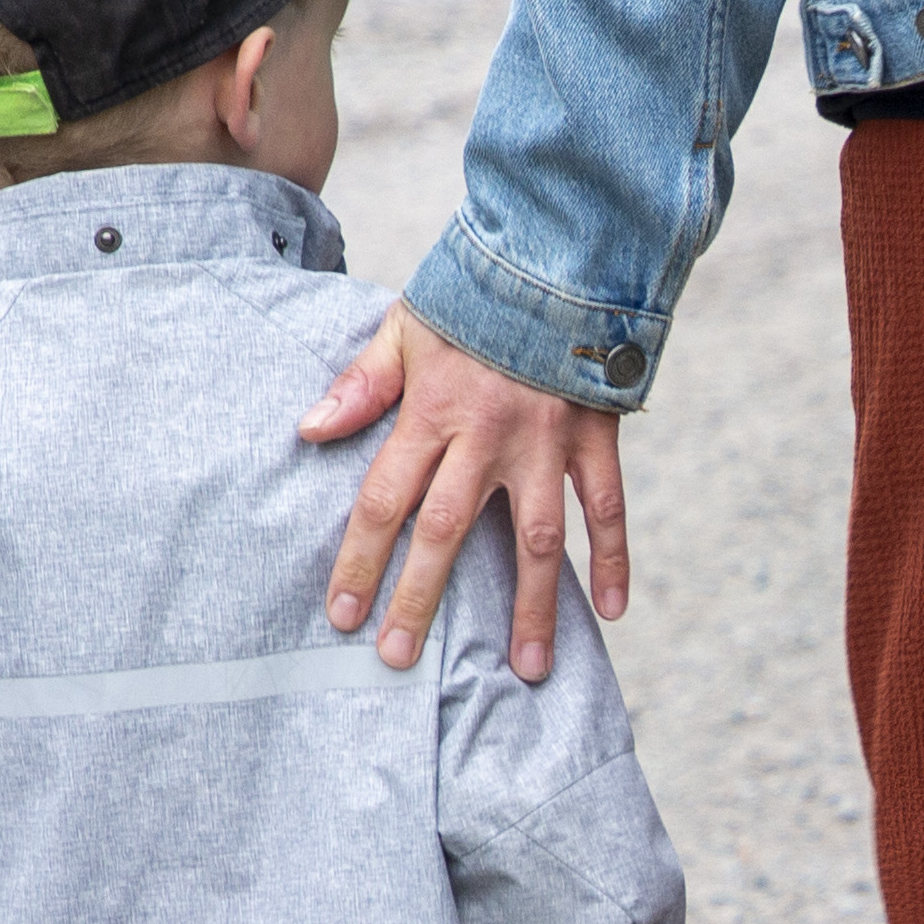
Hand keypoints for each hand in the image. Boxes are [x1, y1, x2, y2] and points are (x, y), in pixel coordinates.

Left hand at [300, 302, 633, 682]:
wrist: (559, 253)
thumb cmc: (475, 296)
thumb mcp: (405, 328)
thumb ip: (361, 385)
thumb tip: (309, 431)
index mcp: (432, 412)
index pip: (385, 500)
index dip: (361, 560)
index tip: (344, 615)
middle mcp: (487, 436)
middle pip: (447, 530)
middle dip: (421, 597)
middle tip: (400, 658)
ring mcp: (546, 442)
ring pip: (536, 538)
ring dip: (530, 606)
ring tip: (526, 670)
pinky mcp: (595, 437)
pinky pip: (606, 507)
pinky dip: (614, 559)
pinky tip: (610, 612)